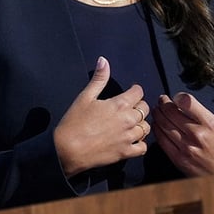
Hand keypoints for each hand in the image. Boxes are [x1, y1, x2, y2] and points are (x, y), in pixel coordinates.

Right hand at [54, 56, 150, 176]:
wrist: (67, 150)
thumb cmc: (74, 122)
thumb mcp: (85, 97)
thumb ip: (98, 79)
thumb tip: (104, 60)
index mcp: (119, 104)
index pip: (139, 92)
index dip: (134, 90)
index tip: (130, 92)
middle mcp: (128, 120)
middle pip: (145, 109)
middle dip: (139, 106)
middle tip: (129, 108)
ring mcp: (128, 137)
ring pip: (146, 127)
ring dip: (140, 124)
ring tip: (130, 124)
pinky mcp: (126, 152)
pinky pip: (143, 147)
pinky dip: (140, 143)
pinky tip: (131, 140)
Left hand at [152, 81, 213, 175]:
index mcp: (210, 124)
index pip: (186, 102)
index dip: (178, 97)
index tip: (176, 97)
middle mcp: (197, 134)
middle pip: (171, 112)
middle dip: (163, 103)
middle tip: (162, 100)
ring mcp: (186, 147)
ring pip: (164, 125)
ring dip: (158, 114)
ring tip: (158, 109)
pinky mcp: (178, 158)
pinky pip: (162, 140)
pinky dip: (157, 130)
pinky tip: (158, 125)